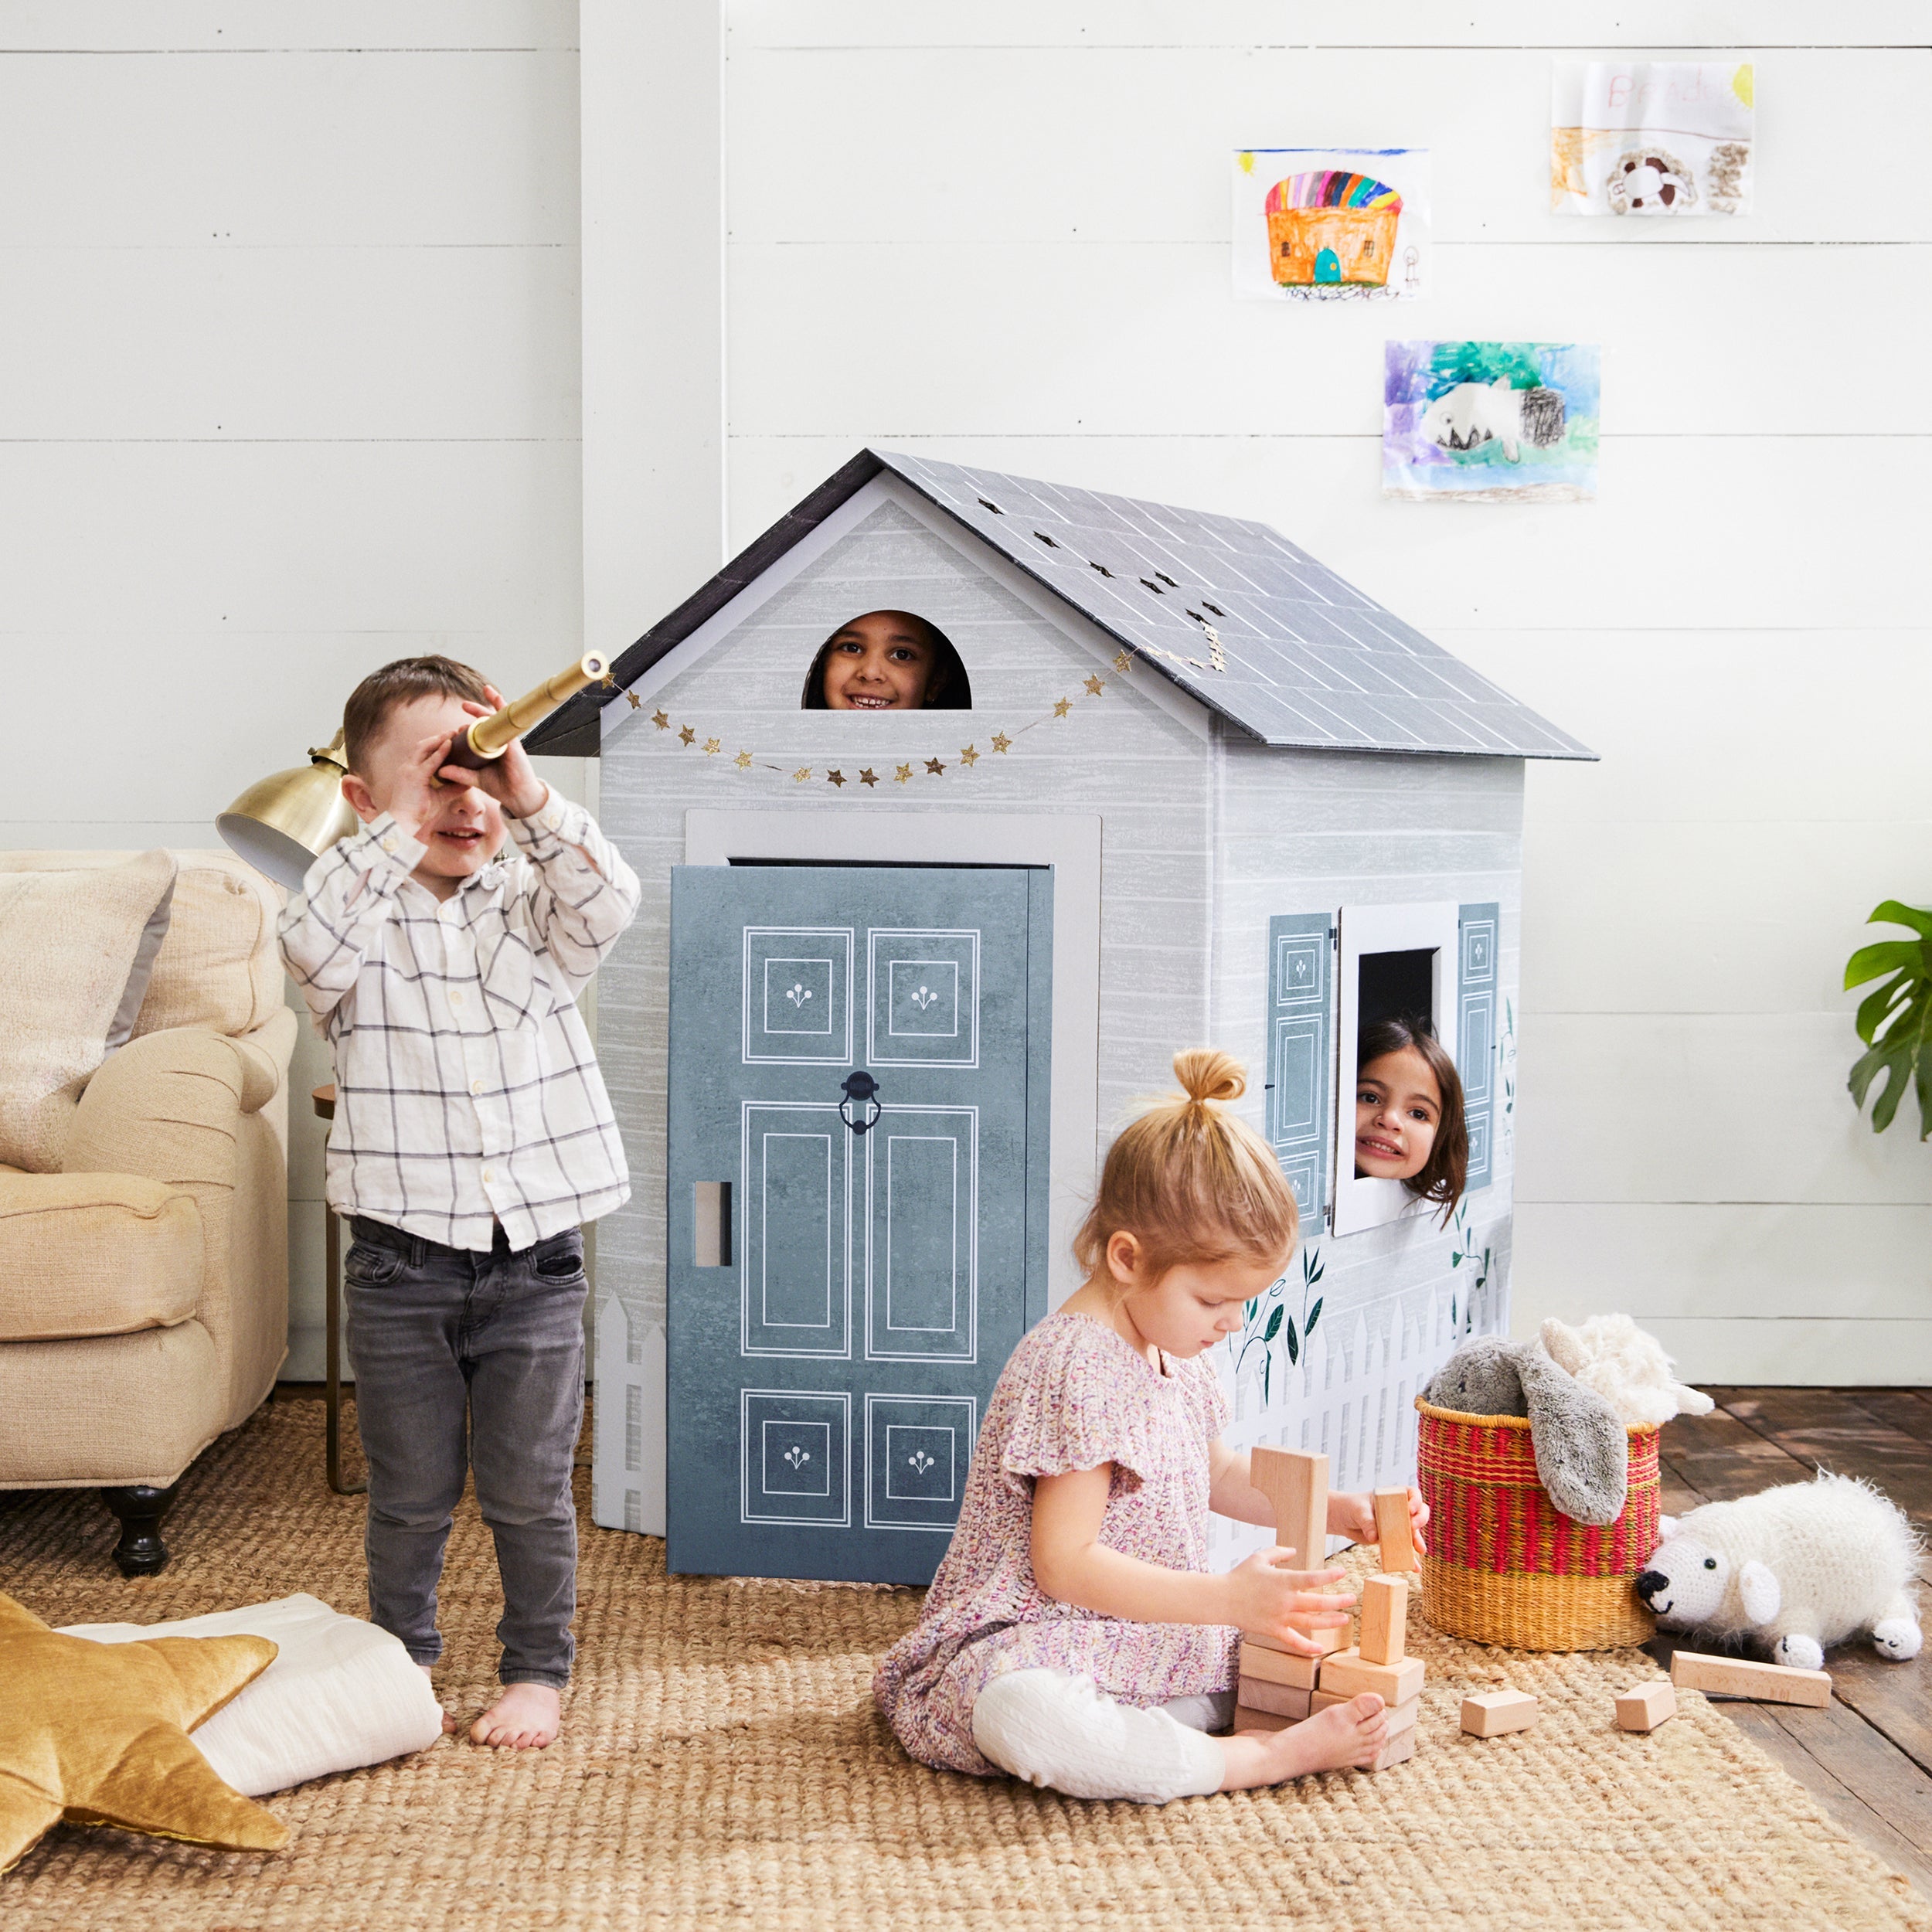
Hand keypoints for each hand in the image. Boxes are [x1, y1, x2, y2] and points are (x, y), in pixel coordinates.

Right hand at [386, 724, 466, 842]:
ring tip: (454, 733)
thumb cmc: (418, 812)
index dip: (436, 744)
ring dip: (439, 739)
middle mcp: (408, 767)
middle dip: (438, 737)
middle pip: (423, 746)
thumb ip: (452, 789)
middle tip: (455, 731)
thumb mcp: (439, 798)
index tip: (450, 738)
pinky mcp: (414, 777)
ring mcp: (409, 771)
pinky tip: (450, 745)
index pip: (424, 752)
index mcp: (411, 771)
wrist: (403, 824)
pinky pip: (429, 761)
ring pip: (424, 748)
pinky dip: (440, 752)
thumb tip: (467, 784)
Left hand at [437, 689, 547, 817]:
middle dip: (477, 710)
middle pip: (488, 721)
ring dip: (493, 702)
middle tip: (464, 704)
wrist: (517, 796)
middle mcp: (499, 742)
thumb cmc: (501, 787)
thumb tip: (441, 770)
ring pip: (499, 717)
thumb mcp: (475, 779)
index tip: (456, 729)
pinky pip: (510, 722)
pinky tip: (504, 699)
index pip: (479, 732)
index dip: (468, 726)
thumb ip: (460, 773)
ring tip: (486, 689)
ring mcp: (507, 741)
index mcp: (490, 749)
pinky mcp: (514, 742)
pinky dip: (506, 709)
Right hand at [1221, 1550, 1356, 1651]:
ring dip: (1330, 1622)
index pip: (1312, 1579)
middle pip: (1318, 1603)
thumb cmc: (1240, 1575)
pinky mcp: (1274, 1631)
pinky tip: (1320, 1648)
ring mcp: (1280, 1618)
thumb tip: (1295, 1551)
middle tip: (1352, 1598)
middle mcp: (1285, 1601)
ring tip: (1345, 1619)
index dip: (1330, 1576)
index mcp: (1283, 1581)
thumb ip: (1279, 1552)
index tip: (1343, 1572)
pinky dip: (1308, 1647)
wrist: (1223, 1599)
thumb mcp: (1259, 1557)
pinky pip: (1294, 1641)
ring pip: (1311, 1623)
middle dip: (1338, 1601)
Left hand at [1329, 1486, 1429, 1557]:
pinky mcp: (1392, 1539)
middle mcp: (1399, 1509)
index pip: (1412, 1493)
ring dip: (1418, 1541)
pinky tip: (1414, 1567)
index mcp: (1392, 1495)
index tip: (1410, 1509)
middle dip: (1420, 1520)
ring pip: (1413, 1532)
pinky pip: (1404, 1548)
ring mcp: (1397, 1525)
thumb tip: (1374, 1537)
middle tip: (1413, 1527)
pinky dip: (1409, 1557)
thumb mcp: (1358, 1511)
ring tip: (1420, 1550)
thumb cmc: (1351, 1507)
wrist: (1342, 1519)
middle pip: (1418, 1513)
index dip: (1416, 1500)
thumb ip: (1367, 1522)